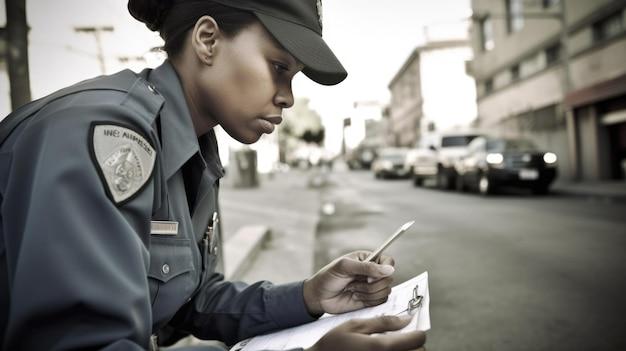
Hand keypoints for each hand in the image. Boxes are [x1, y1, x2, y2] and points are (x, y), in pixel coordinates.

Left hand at [303, 251, 394, 314]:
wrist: (319, 296)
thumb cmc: (328, 277)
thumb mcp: (345, 267)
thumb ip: (367, 267)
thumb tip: (390, 269)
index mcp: (368, 259)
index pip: (388, 261)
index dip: (384, 269)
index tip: (370, 276)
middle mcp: (372, 272)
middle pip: (389, 278)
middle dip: (372, 283)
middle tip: (355, 282)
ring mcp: (372, 287)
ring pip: (386, 291)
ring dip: (368, 292)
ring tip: (352, 289)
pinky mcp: (370, 300)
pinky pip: (380, 301)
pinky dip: (368, 300)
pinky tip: (355, 296)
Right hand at [306, 315, 425, 350]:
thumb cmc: (334, 344)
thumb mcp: (355, 325)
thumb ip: (383, 322)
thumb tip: (406, 319)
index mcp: (382, 347)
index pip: (418, 340)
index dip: (418, 332)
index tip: (412, 330)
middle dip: (416, 345)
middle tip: (404, 339)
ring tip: (395, 347)